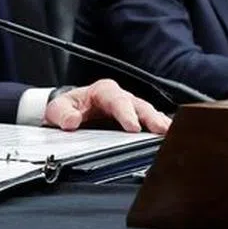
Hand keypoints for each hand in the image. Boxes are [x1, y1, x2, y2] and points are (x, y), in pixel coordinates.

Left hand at [43, 79, 171, 133]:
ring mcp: (131, 109)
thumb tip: (71, 121)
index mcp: (103, 91)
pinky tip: (169, 137)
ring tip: (170, 134)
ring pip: (149, 113)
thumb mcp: (58, 109)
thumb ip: (62, 113)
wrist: (70, 112)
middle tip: (161, 130)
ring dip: (159, 123)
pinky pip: (150, 122)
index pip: (117, 100)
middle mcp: (120, 98)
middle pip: (139, 105)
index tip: (132, 127)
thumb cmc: (68, 108)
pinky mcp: (135, 120)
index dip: (126, 113)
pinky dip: (160, 128)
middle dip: (151, 118)